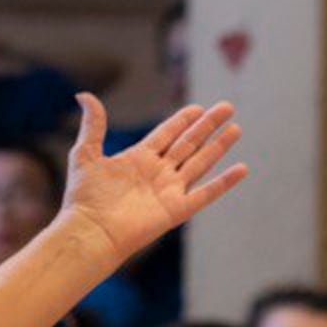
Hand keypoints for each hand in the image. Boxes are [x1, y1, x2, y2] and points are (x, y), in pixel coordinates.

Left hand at [61, 93, 247, 266]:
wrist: (90, 231)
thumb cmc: (84, 197)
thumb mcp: (85, 154)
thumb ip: (93, 125)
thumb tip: (84, 95)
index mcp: (138, 159)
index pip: (166, 134)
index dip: (182, 120)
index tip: (198, 107)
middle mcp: (157, 173)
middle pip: (188, 144)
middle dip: (207, 125)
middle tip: (227, 107)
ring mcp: (169, 191)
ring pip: (200, 162)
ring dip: (218, 146)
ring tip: (236, 129)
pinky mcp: (176, 210)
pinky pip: (206, 194)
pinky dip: (224, 182)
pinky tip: (242, 168)